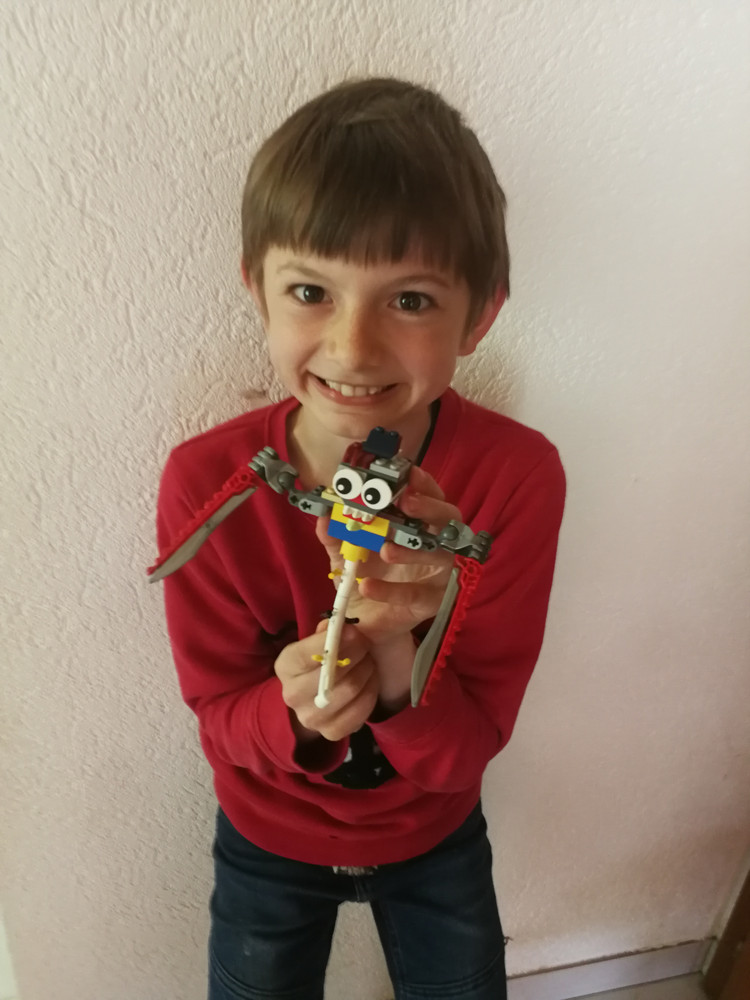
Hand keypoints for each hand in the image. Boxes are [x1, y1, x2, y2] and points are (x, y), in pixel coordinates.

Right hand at [274, 623, 378, 741]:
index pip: (305, 654)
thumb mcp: (318, 640)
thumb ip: (326, 630)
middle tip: (366, 645)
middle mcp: (292, 695)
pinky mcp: (330, 733)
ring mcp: (310, 718)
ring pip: (349, 692)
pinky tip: (370, 682)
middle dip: (355, 655)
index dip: (333, 641)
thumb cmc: (320, 660)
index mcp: (285, 666)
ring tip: (368, 662)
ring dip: (366, 673)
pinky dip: (370, 694)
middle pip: (332, 675)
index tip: (354, 631)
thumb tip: (335, 625)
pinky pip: (359, 714)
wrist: (317, 695)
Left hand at [316, 466, 461, 708]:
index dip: (424, 484)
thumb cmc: (366, 576)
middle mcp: (439, 545)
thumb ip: (336, 536)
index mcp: (421, 525)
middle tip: (406, 503)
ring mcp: (442, 574)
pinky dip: (393, 590)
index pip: (432, 497)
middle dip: (430, 508)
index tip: (409, 474)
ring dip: (415, 549)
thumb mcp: (345, 555)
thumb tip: (325, 516)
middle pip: (450, 520)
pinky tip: (368, 587)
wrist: (367, 621)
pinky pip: (419, 594)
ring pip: (443, 556)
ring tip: (386, 548)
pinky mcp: (435, 603)